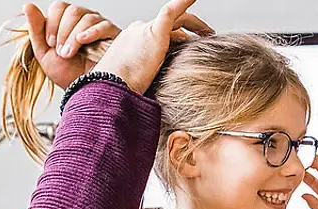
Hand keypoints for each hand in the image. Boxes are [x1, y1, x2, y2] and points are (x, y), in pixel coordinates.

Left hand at [25, 2, 120, 89]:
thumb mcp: (44, 54)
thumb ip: (36, 30)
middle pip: (72, 10)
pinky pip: (102, 25)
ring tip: (70, 55)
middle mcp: (83, 21)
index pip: (59, 7)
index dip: (52, 23)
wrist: (84, 91)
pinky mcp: (112, 34)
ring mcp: (98, 26)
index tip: (50, 44)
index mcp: (67, 23)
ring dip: (73, 37)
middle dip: (62, 32)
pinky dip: (91, 32)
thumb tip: (28, 6)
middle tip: (62, 52)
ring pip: (85, 17)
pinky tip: (83, 42)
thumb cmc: (67, 75)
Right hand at [91, 0, 211, 93]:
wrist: (109, 87)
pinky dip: (183, 2)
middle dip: (188, 29)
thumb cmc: (118, 91)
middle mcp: (138, 31)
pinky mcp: (154, 31)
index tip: (187, 47)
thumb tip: (156, 89)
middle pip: (170, 25)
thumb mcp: (133, 82)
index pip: (159, 34)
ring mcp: (146, 30)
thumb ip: (146, 78)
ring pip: (177, 18)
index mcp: (132, 42)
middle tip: (205, 37)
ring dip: (195, 23)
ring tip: (209, 33)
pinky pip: (173, 11)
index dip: (176, 38)